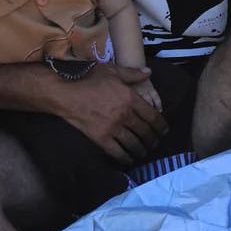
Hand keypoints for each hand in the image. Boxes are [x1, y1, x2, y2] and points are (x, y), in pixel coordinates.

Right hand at [52, 63, 168, 162]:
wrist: (66, 94)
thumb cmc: (88, 79)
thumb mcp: (112, 71)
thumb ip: (132, 73)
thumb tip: (149, 72)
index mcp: (130, 98)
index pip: (152, 116)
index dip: (161, 126)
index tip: (164, 131)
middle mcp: (125, 115)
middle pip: (145, 132)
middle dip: (153, 140)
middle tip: (155, 143)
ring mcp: (113, 128)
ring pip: (134, 143)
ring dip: (142, 150)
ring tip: (144, 152)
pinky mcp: (101, 138)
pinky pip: (118, 152)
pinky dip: (125, 158)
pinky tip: (129, 159)